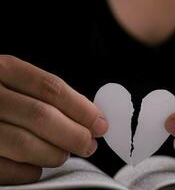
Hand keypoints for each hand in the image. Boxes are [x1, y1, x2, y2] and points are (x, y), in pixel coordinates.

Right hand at [0, 55, 107, 183]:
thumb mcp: (11, 79)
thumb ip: (43, 94)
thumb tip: (88, 116)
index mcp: (1, 69)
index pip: (51, 88)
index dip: (82, 109)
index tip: (100, 123)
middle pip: (41, 116)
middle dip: (74, 134)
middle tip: (88, 144)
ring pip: (24, 143)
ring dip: (54, 153)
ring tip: (64, 154)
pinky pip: (3, 167)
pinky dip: (28, 171)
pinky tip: (37, 168)